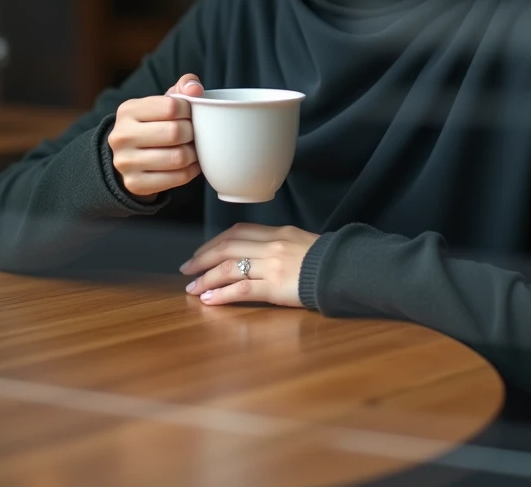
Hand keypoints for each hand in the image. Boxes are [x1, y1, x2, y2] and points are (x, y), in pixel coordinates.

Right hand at [107, 73, 204, 199]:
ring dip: (194, 153)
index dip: (189, 110)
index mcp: (128, 110)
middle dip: (192, 133)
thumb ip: (183, 87)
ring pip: (178, 157)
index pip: (171, 106)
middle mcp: (121, 136)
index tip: (189, 115)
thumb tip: (195, 89)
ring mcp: (125, 162)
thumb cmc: (154, 123)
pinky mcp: (135, 183)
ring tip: (193, 148)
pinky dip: (191, 171)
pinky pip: (177, 178)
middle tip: (193, 133)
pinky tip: (191, 164)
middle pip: (175, 132)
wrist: (129, 156)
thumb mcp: (163, 101)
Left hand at [180, 223, 319, 307]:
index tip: (201, 252)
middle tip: (188, 269)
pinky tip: (210, 299)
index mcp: (276, 232)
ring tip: (193, 288)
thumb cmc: (324, 259)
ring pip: (229, 267)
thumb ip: (277, 243)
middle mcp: (270, 246)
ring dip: (206, 278)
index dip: (214, 242)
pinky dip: (222, 294)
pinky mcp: (274, 287)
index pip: (237, 232)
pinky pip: (242, 289)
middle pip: (227, 247)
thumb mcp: (299, 241)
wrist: (342, 269)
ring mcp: (271, 266)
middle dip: (203, 258)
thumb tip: (256, 251)